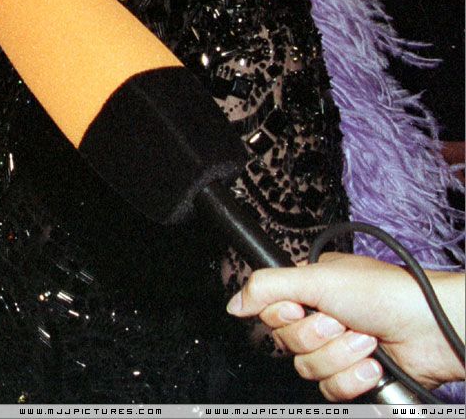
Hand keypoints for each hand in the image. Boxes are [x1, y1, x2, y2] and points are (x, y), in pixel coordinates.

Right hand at [227, 253, 464, 400]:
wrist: (434, 329)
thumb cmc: (388, 292)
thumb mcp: (318, 278)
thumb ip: (268, 286)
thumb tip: (234, 303)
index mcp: (310, 291)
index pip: (272, 314)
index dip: (286, 317)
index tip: (302, 309)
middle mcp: (322, 319)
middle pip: (289, 345)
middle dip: (320, 337)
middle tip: (344, 322)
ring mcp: (340, 350)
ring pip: (310, 369)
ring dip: (341, 357)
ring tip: (367, 341)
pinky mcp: (356, 376)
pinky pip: (332, 390)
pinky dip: (354, 378)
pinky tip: (374, 364)